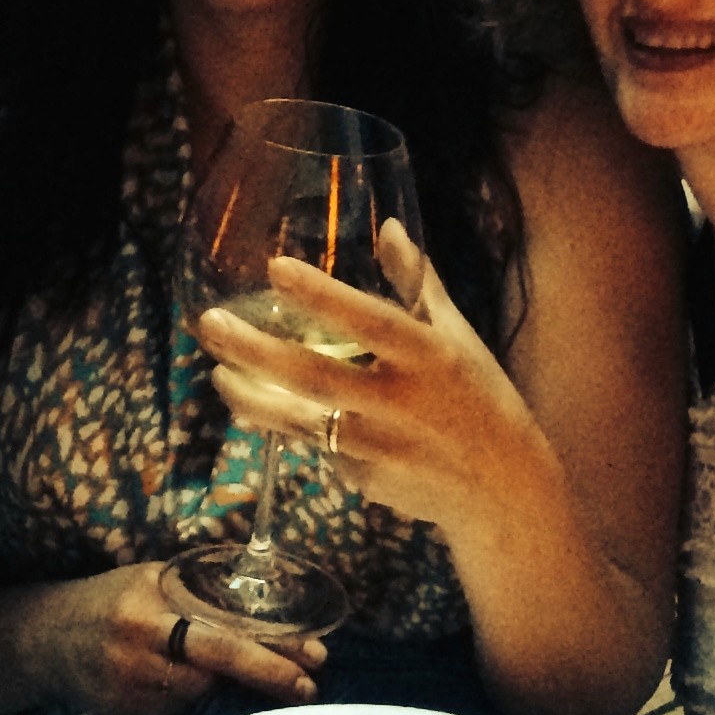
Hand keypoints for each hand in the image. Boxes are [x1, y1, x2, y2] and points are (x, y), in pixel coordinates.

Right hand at [0, 562, 321, 714]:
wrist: (43, 638)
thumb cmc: (109, 599)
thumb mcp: (151, 579)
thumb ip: (200, 593)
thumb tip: (270, 609)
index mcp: (148, 609)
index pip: (220, 634)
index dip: (270, 650)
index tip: (313, 656)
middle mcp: (137, 651)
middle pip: (217, 670)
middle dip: (268, 676)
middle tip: (307, 684)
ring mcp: (129, 689)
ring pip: (200, 695)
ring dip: (226, 686)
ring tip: (235, 672)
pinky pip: (176, 710)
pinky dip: (191, 697)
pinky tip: (185, 681)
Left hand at [198, 229, 550, 543]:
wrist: (503, 488)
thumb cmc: (478, 396)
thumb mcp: (455, 335)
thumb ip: (418, 283)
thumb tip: (390, 227)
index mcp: (430, 357)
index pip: (371, 321)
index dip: (323, 296)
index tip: (275, 268)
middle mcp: (403, 403)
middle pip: (317, 377)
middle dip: (256, 351)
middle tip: (210, 323)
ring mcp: (380, 447)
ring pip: (302, 421)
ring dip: (252, 398)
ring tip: (216, 373)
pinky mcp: (365, 480)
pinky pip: (319, 447)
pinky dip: (287, 426)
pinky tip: (258, 405)